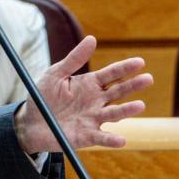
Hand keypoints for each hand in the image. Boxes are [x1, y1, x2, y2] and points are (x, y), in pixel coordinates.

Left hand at [15, 36, 151, 153]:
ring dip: (127, 110)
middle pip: (118, 92)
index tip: (140, 62)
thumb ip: (74, 59)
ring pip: (114, 114)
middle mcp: (96, 101)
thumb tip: (92, 38)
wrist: (30, 122)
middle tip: (149, 79)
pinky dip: (111, 140)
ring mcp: (93, 119)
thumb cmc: (42, 96)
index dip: (125, 68)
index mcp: (89, 84)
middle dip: (133, 85)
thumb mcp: (55, 74)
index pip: (111, 74)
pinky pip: (101, 138)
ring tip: (140, 105)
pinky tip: (121, 140)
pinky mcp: (87, 136)